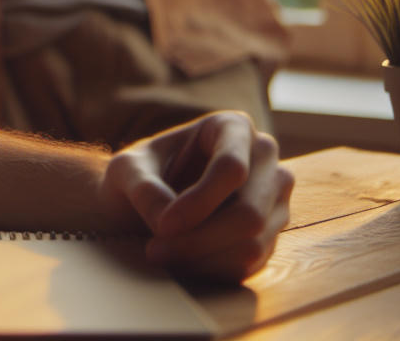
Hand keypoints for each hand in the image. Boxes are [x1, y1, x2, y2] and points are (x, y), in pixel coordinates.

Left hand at [98, 112, 292, 282]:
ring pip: (253, 244)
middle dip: (199, 239)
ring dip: (202, 259)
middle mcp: (264, 161)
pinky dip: (211, 271)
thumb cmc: (138, 176)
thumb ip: (143, 188)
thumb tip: (166, 222)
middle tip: (154, 251)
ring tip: (160, 255)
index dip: (199, 201)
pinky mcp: (269, 237)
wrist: (141, 203)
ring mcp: (273, 201)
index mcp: (234, 128)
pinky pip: (250, 265)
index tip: (162, 226)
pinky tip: (180, 263)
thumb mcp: (125, 170)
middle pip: (249, 212)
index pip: (232, 168)